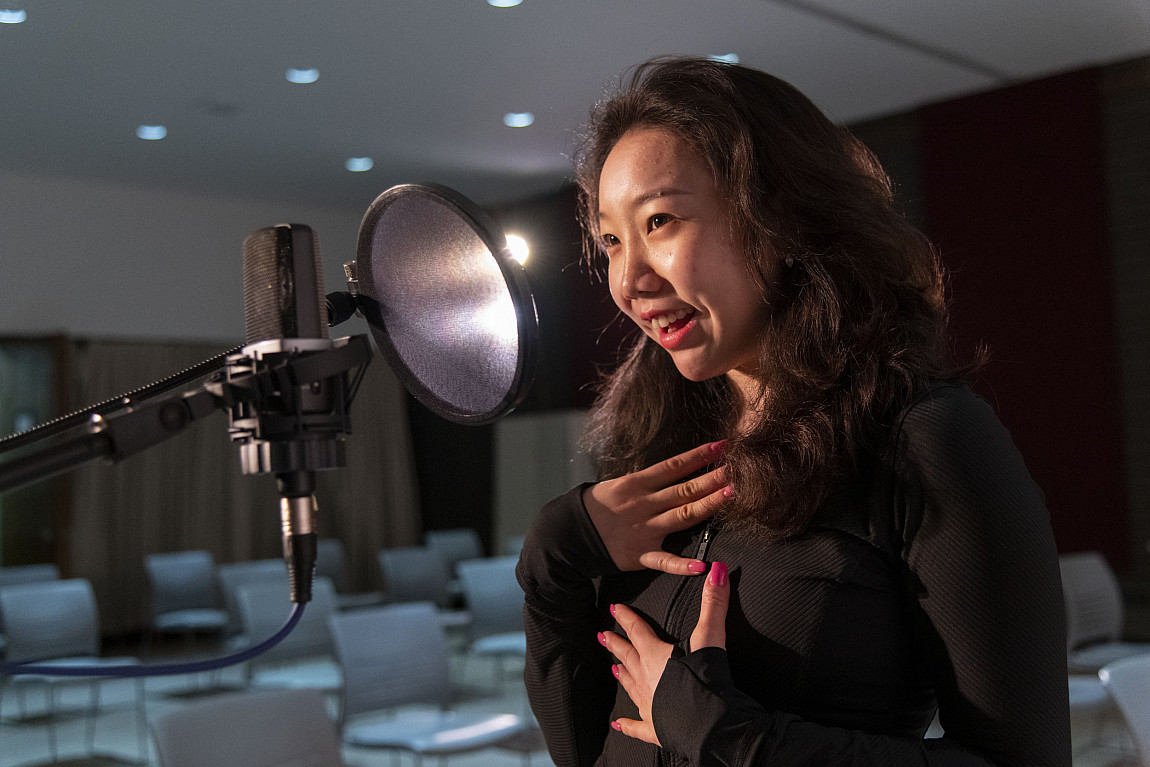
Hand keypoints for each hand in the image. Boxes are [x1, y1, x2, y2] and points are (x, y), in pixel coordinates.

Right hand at [583, 441, 728, 574]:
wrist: (570, 534)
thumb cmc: (599, 506)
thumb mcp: (619, 484)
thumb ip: (648, 481)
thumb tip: (676, 470)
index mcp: (638, 484)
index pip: (674, 466)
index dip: (699, 456)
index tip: (722, 446)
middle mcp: (644, 504)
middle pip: (684, 490)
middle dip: (712, 479)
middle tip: (737, 469)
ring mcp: (644, 530)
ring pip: (682, 516)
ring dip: (707, 505)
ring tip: (730, 495)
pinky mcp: (641, 555)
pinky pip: (664, 561)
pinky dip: (682, 565)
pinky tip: (702, 565)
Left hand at [604, 562, 729, 745]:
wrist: (708, 723)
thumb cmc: (705, 679)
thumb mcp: (711, 635)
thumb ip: (713, 603)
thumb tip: (717, 571)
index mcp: (654, 654)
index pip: (636, 629)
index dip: (626, 617)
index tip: (615, 608)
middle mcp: (645, 678)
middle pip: (626, 656)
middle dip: (615, 644)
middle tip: (602, 636)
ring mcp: (647, 704)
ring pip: (629, 685)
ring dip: (621, 674)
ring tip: (613, 668)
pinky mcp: (654, 727)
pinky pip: (636, 725)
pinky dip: (627, 724)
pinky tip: (618, 724)